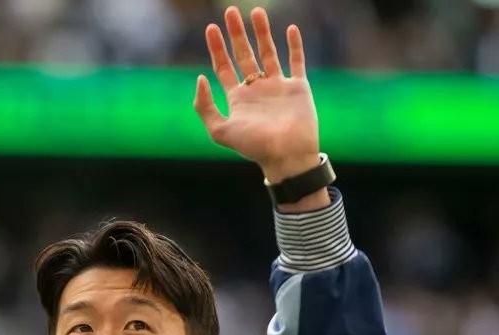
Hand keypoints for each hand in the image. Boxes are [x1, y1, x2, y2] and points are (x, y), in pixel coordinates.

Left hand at [194, 7, 320, 183]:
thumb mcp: (220, 130)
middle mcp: (257, 90)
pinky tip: (290, 29)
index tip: (211, 28)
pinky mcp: (298, 88)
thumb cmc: (254, 146)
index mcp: (238, 99)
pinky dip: (294, 46)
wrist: (287, 156)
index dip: (217, 48)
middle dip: (236, 34)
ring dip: (262, 33)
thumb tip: (200, 78)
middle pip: (244, 55)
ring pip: (269, 53)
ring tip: (256, 11)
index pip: (224, 67)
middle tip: (230, 12)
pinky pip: (296, 61)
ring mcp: (278, 87)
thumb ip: (204, 107)